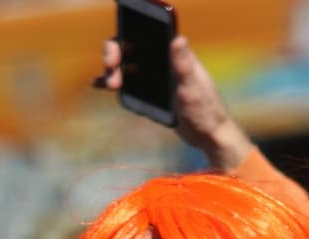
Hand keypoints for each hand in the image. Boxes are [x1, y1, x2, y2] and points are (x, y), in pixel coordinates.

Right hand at [96, 35, 251, 168]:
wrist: (209, 136)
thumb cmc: (206, 111)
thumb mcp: (193, 87)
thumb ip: (184, 64)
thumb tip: (178, 38)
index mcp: (172, 52)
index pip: (143, 33)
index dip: (125, 34)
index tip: (117, 51)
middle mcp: (161, 59)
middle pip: (129, 46)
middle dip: (114, 54)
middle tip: (111, 69)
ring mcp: (154, 76)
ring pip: (126, 65)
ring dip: (113, 70)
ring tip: (110, 85)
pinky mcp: (151, 93)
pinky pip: (128, 83)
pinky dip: (114, 81)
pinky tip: (99, 84)